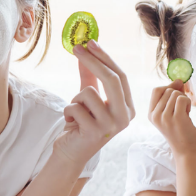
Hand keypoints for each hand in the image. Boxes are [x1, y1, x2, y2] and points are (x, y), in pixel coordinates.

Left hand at [53, 40, 134, 166]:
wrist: (71, 152)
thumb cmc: (81, 123)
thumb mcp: (86, 98)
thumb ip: (89, 75)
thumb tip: (84, 49)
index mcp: (127, 106)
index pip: (120, 76)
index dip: (104, 57)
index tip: (90, 42)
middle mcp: (125, 116)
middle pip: (111, 79)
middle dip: (92, 61)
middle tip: (77, 47)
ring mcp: (112, 125)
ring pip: (88, 93)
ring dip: (75, 99)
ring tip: (75, 112)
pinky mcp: (95, 132)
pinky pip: (75, 107)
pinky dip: (68, 111)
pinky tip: (71, 123)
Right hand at [149, 79, 195, 156]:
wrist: (187, 152)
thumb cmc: (181, 132)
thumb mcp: (171, 114)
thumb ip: (172, 97)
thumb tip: (178, 80)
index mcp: (151, 114)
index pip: (156, 90)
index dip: (168, 87)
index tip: (178, 90)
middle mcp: (155, 115)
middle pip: (167, 90)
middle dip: (178, 95)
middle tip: (183, 108)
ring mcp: (165, 117)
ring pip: (175, 94)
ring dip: (184, 99)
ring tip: (185, 112)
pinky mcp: (176, 118)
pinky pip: (182, 99)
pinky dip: (188, 103)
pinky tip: (188, 113)